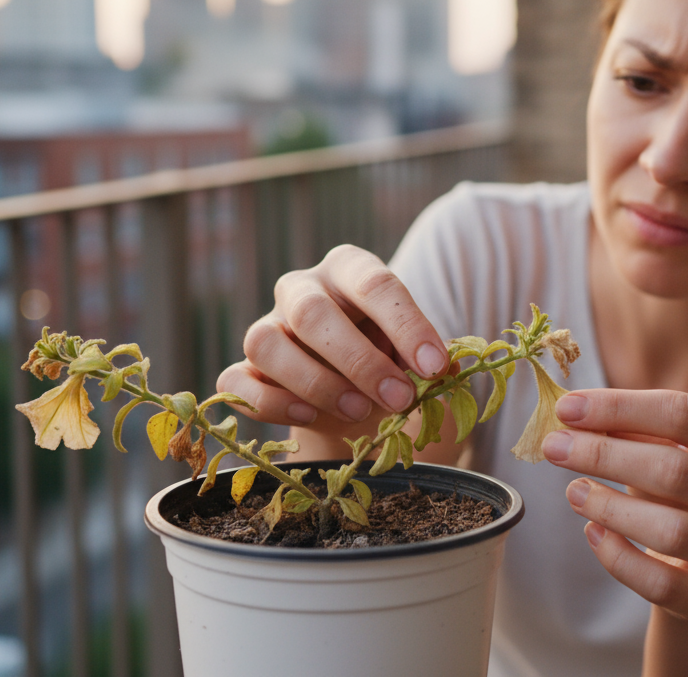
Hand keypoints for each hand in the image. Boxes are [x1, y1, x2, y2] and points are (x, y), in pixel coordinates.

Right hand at [216, 245, 448, 426]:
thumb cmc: (393, 362)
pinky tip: (310, 416)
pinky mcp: (243, 368)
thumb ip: (434, 359)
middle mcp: (301, 289)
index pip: (375, 283)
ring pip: (265, 343)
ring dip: (316, 383)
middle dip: (360, 361)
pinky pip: (237, 381)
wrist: (357, 397)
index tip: (435, 366)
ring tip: (360, 412)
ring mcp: (266, 327)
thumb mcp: (420, 356)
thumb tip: (451, 369)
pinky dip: (270, 403)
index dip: (407, 325)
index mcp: (350, 270)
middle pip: (312, 313)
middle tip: (400, 399)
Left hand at [542, 389, 687, 620]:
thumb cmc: (682, 495)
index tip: (567, 409)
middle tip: (556, 448)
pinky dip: (618, 557)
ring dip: (610, 507)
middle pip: (677, 469)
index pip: (685, 413)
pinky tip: (593, 533)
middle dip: (605, 455)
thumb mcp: (667, 451)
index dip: (620, 407)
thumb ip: (631, 429)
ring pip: (673, 531)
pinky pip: (662, 584)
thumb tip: (574, 414)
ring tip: (574, 492)